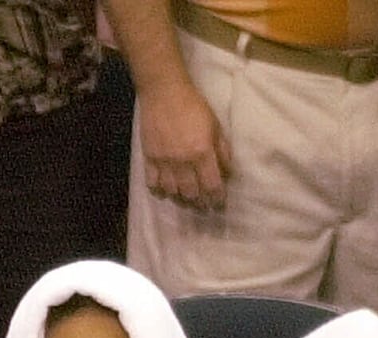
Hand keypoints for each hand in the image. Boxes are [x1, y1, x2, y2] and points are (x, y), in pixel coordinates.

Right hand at [137, 78, 230, 210]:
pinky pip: (152, 183)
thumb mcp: (215, 125)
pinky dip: (159, 190)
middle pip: (191, 192)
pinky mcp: (149, 158)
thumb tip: (228, 170)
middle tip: (203, 204)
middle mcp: (183, 162)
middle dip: (199, 202)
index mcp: (202, 152)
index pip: (211, 184)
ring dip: (180, 198)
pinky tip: (165, 190)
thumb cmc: (194, 106)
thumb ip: (222, 150)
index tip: (218, 203)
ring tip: (185, 198)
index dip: (216, 197)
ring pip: (172, 191)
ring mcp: (164, 162)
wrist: (164, 93)